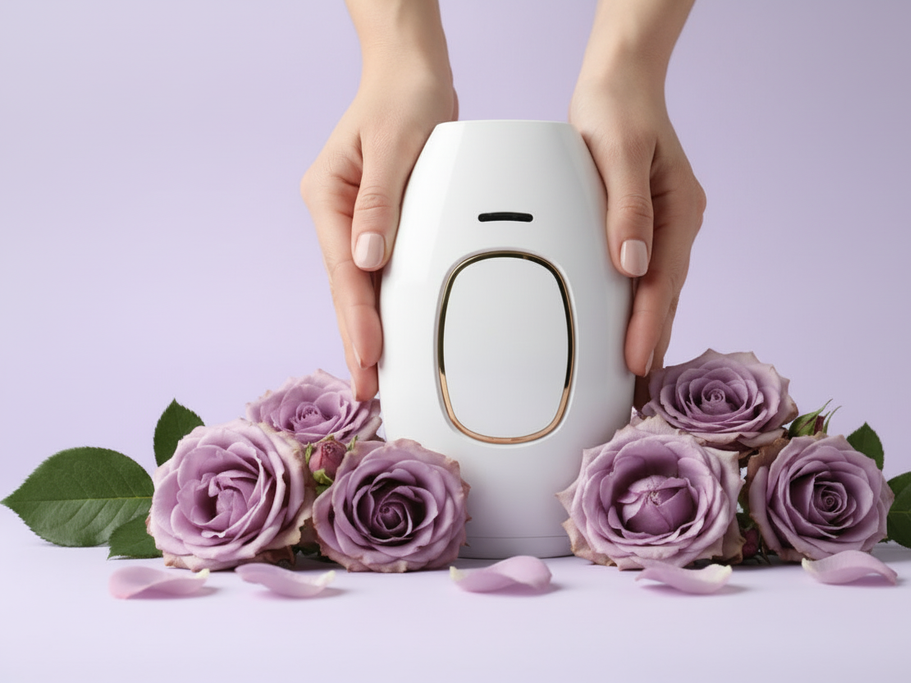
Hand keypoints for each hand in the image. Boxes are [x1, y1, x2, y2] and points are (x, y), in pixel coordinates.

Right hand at [301, 4, 455, 400]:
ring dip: (368, 327)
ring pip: (361, 284)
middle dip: (357, 338)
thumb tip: (370, 259)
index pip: (345, 271)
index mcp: (329, 197)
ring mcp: (355, 219)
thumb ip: (382, 204)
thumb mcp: (394, 147)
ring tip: (375, 374)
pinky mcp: (378, 220)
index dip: (358, 318)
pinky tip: (389, 330)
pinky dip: (384, 301)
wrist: (412, 71)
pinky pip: (379, 269)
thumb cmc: (403, 98)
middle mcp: (337, 213)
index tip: (368, 357)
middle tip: (367, 388)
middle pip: (347, 287)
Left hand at [570, 69, 704, 405]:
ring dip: (647, 330)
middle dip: (652, 342)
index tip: (636, 365)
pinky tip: (628, 328)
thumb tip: (630, 263)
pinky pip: (646, 275)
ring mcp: (667, 226)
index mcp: (677, 210)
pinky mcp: (649, 225)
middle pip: (664, 295)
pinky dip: (639, 305)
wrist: (620, 82)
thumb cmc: (616, 110)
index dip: (647, 326)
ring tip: (635, 376)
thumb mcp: (617, 152)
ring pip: (657, 290)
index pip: (660, 282)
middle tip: (639, 393)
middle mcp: (678, 223)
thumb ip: (626, 208)